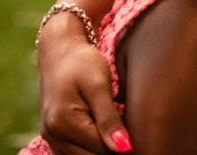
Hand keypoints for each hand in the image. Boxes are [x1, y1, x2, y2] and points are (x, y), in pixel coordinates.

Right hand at [37, 23, 130, 153]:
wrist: (60, 52)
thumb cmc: (82, 63)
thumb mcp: (99, 86)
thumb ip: (109, 119)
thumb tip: (124, 149)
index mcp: (64, 123)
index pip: (102, 149)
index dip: (125, 146)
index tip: (144, 136)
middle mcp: (53, 135)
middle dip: (113, 149)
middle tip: (134, 135)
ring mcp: (51, 138)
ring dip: (103, 149)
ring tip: (122, 132)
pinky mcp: (54, 137)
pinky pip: (75, 153)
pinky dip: (92, 148)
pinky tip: (107, 134)